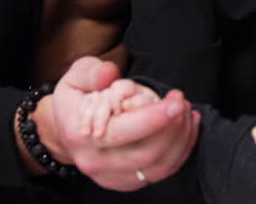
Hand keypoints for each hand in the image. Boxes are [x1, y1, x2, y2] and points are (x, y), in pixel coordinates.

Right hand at [39, 56, 201, 190]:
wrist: (67, 132)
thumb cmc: (76, 100)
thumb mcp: (75, 77)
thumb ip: (92, 72)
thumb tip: (109, 74)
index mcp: (80, 135)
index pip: (123, 132)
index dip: (154, 117)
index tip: (176, 101)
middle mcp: (95, 162)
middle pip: (147, 153)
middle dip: (174, 126)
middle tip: (182, 101)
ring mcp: (112, 177)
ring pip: (159, 166)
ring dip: (181, 138)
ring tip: (187, 112)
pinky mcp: (127, 183)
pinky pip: (163, 172)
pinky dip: (181, 150)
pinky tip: (188, 127)